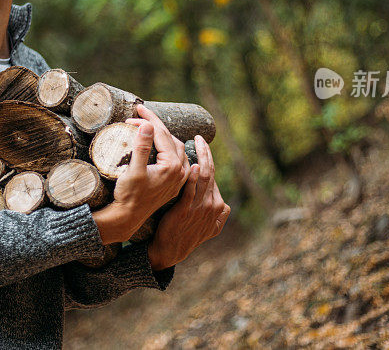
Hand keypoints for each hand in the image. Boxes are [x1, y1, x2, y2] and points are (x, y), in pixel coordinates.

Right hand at [92, 105, 189, 243]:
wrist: (128, 218)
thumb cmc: (129, 195)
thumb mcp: (133, 170)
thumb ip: (142, 147)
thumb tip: (148, 125)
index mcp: (172, 166)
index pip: (162, 134)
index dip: (148, 120)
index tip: (137, 110)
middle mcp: (180, 171)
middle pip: (170, 139)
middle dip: (155, 125)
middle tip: (140, 115)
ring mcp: (178, 178)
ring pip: (175, 148)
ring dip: (163, 135)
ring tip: (149, 126)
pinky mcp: (173, 183)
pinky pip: (176, 158)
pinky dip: (167, 147)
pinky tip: (161, 144)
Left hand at [147, 135, 229, 270]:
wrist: (169, 250)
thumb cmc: (183, 233)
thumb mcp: (205, 223)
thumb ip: (210, 208)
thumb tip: (216, 197)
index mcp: (219, 206)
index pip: (214, 176)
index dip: (208, 159)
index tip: (202, 146)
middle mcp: (213, 206)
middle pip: (211, 172)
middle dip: (207, 153)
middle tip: (200, 138)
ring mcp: (201, 208)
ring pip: (205, 177)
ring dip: (202, 157)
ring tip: (196, 142)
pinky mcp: (187, 210)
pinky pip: (192, 190)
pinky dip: (194, 178)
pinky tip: (194, 165)